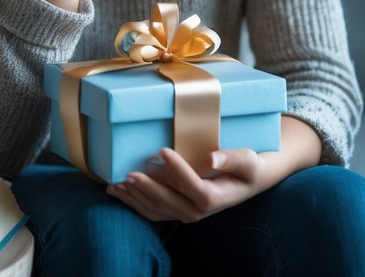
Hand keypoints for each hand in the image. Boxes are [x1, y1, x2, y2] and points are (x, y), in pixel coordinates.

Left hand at [106, 147, 263, 222]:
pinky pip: (152, 212)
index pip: (193, 186)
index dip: (178, 170)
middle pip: (169, 201)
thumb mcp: (247, 161)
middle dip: (148, 187)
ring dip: (135, 197)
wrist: (247, 184)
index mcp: (214, 198)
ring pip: (156, 209)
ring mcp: (186, 214)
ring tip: (116, 184)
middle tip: (130, 173)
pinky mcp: (177, 212)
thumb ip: (232, 159)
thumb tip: (211, 158)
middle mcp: (198, 211)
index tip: (163, 150)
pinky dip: (133, 203)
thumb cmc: (247, 168)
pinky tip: (118, 192)